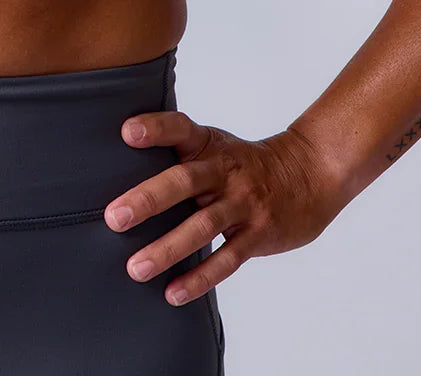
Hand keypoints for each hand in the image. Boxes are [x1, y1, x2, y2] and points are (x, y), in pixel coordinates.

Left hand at [103, 111, 347, 306]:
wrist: (308, 174)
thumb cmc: (242, 162)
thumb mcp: (212, 144)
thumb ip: (175, 150)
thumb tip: (114, 162)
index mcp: (207, 144)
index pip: (179, 128)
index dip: (154, 128)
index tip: (126, 133)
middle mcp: (223, 171)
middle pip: (183, 182)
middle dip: (147, 200)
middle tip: (113, 218)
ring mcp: (243, 203)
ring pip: (202, 226)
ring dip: (167, 249)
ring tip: (135, 268)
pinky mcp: (258, 234)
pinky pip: (226, 259)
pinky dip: (199, 277)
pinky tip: (173, 292)